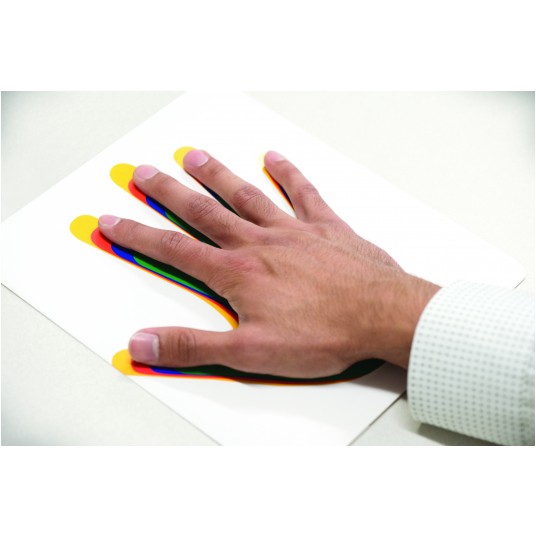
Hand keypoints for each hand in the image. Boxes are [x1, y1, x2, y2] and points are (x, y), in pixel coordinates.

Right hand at [99, 150, 439, 377]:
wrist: (382, 317)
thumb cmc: (323, 335)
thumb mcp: (249, 353)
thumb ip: (193, 346)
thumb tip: (142, 344)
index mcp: (238, 273)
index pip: (174, 249)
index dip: (138, 235)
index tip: (113, 220)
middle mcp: (260, 243)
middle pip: (204, 211)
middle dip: (169, 192)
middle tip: (143, 171)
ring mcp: (293, 230)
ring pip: (246, 195)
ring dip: (217, 174)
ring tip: (195, 154)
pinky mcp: (326, 227)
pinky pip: (303, 192)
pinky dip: (288, 173)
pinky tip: (274, 158)